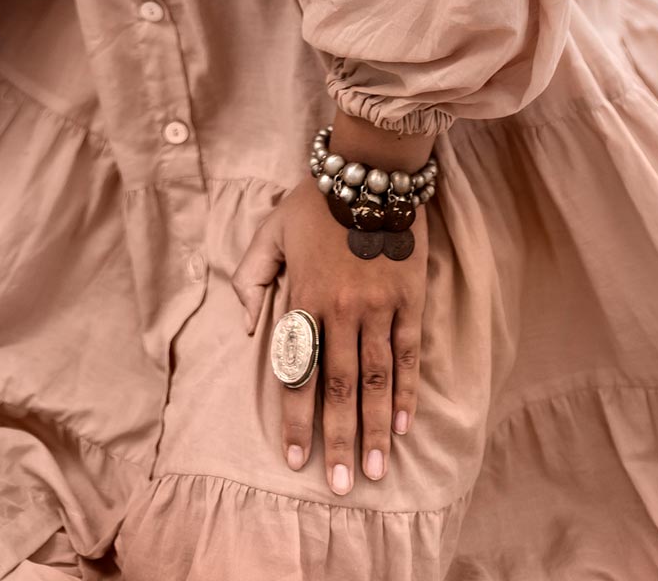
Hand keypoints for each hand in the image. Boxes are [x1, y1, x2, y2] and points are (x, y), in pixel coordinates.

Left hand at [232, 177, 427, 493]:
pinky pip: (408, 355)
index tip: (294, 459)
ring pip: (375, 380)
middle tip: (337, 486)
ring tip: (372, 471)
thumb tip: (248, 328)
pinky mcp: (409, 300)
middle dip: (336, 440)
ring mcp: (377, 307)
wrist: (369, 170)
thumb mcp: (270, 230)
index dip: (295, 419)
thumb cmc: (315, 202)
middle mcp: (339, 310)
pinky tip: (402, 426)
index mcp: (303, 297)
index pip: (297, 371)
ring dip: (372, 428)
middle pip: (338, 387)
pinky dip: (406, 392)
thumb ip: (250, 277)